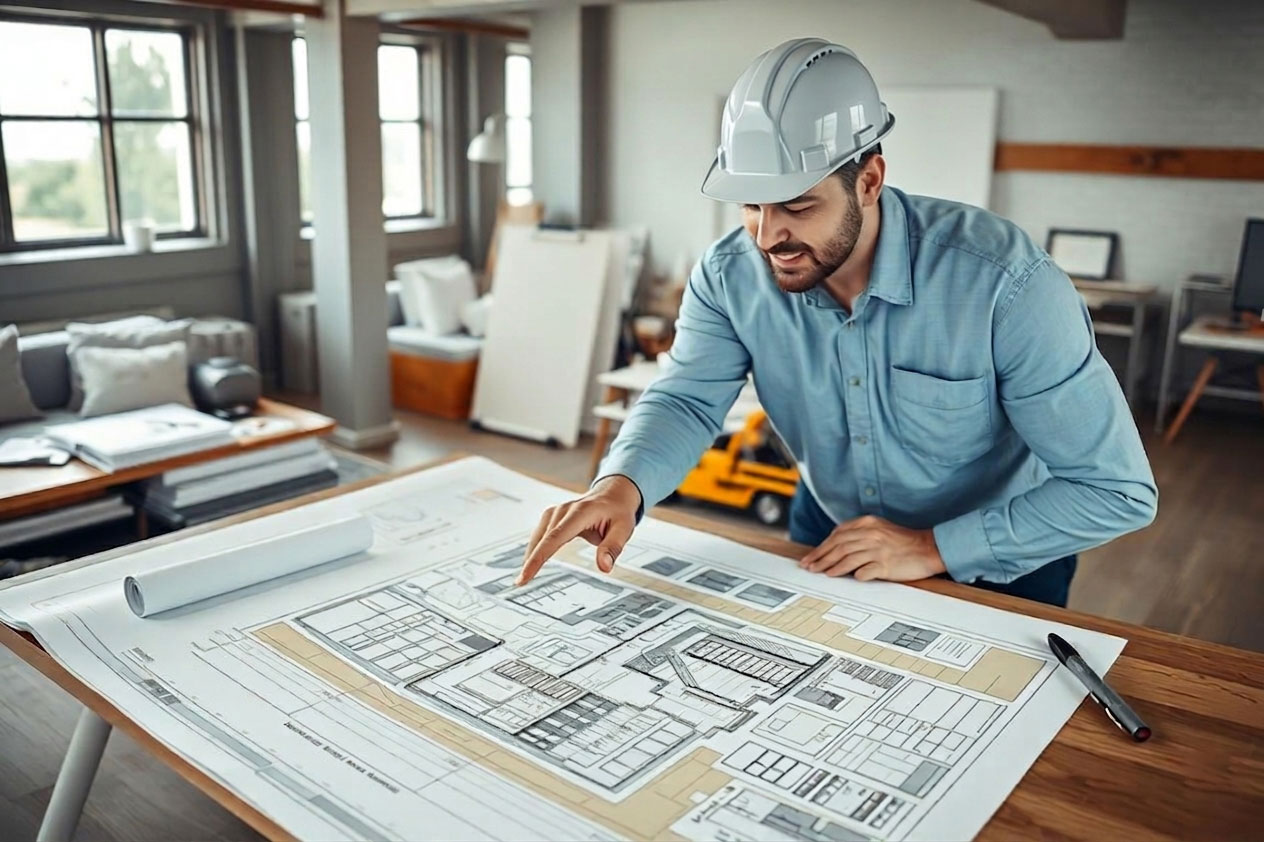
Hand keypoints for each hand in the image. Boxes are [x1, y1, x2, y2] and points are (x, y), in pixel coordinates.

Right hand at [517, 475, 641, 585]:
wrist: (613, 495)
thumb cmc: (618, 512)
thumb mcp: (624, 529)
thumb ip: (613, 547)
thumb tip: (604, 567)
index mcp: (581, 512)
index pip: (555, 537)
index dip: (538, 557)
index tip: (527, 573)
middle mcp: (564, 510)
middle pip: (543, 538)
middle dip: (530, 561)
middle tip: (521, 582)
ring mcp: (556, 511)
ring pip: (538, 536)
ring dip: (530, 556)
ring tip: (523, 577)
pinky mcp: (553, 516)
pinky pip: (540, 534)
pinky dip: (534, 548)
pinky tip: (530, 561)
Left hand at [798, 515, 946, 581]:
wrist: (929, 548)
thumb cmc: (903, 541)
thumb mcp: (880, 529)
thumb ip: (859, 534)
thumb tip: (836, 546)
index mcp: (868, 524)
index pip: (837, 535)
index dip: (822, 546)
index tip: (811, 556)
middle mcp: (871, 535)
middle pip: (838, 546)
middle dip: (820, 557)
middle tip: (809, 566)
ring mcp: (878, 550)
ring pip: (847, 558)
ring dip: (831, 566)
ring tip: (821, 573)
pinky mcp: (885, 565)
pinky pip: (863, 571)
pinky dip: (852, 575)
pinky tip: (843, 578)